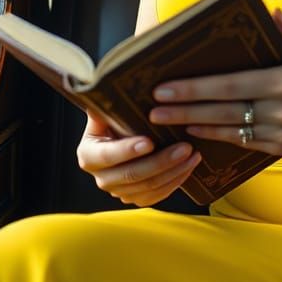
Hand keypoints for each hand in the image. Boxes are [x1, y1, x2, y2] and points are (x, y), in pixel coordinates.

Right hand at [76, 111, 201, 206]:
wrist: (122, 137)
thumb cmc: (116, 119)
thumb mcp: (107, 111)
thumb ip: (105, 103)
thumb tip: (105, 83)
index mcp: (88, 155)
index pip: (107, 155)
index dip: (127, 150)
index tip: (150, 142)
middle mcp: (101, 178)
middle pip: (132, 174)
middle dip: (161, 161)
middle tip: (185, 147)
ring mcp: (119, 191)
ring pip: (148, 187)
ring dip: (174, 171)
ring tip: (193, 154)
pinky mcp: (136, 198)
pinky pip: (157, 196)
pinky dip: (175, 182)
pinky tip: (189, 167)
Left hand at [148, 8, 281, 155]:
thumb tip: (274, 12)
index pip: (230, 85)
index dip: (196, 88)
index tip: (166, 86)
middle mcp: (280, 109)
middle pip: (223, 110)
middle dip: (184, 109)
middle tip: (153, 108)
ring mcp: (279, 131)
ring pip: (228, 129)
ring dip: (194, 124)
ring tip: (165, 120)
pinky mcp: (278, 148)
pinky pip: (240, 143)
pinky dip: (215, 138)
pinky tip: (193, 130)